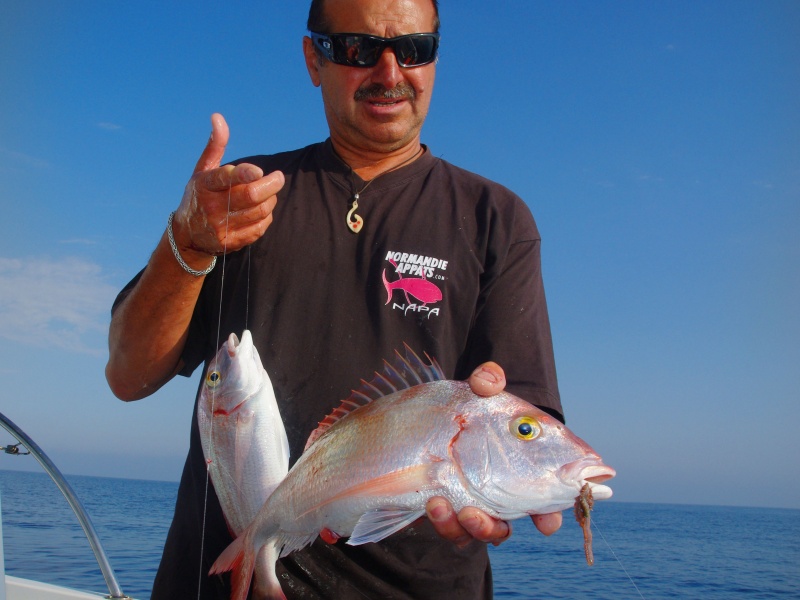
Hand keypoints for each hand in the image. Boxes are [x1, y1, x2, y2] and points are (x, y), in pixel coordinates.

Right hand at [171, 113, 284, 265]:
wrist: (187, 236)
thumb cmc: (199, 196)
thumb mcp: (202, 170)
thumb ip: (215, 146)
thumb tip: (218, 117)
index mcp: (205, 186)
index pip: (226, 178)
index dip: (244, 173)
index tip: (259, 171)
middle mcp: (212, 207)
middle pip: (250, 196)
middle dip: (271, 185)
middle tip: (278, 177)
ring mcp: (222, 227)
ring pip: (259, 211)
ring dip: (270, 199)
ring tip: (269, 192)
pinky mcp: (232, 242)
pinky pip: (260, 227)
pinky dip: (266, 216)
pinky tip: (262, 209)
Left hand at [425, 361, 562, 546]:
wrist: (433, 422)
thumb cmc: (471, 408)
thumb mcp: (479, 392)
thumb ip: (488, 381)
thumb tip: (492, 376)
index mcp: (522, 469)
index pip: (547, 501)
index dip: (549, 515)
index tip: (545, 523)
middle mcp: (502, 493)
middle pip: (507, 526)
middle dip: (492, 528)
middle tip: (474, 514)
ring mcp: (476, 505)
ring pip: (478, 531)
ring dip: (464, 525)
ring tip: (440, 503)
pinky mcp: (452, 513)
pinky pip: (453, 531)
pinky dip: (445, 523)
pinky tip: (433, 504)